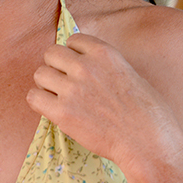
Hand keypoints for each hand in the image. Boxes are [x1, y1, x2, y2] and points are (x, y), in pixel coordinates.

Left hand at [27, 34, 182, 170]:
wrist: (148, 142)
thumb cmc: (147, 113)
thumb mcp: (130, 74)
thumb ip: (104, 66)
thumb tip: (85, 64)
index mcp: (104, 53)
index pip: (73, 40)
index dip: (74, 54)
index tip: (79, 68)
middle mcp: (85, 66)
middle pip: (51, 53)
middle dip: (56, 67)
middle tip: (66, 83)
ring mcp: (72, 89)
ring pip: (39, 74)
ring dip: (46, 85)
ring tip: (59, 97)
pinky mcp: (62, 112)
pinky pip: (33, 97)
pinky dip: (39, 102)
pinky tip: (52, 109)